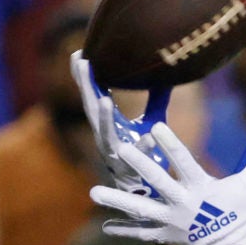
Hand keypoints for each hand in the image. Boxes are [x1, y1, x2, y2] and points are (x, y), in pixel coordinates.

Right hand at [71, 51, 161, 190]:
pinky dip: (143, 147)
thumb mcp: (151, 122)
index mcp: (110, 123)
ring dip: (104, 119)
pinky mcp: (131, 171)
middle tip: (84, 63)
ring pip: (106, 135)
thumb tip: (165, 74)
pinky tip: (150, 138)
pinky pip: (136, 158)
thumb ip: (155, 100)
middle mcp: (108, 137)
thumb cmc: (145, 154)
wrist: (148, 192)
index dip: (86, 76)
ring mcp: (117, 155)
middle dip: (87, 87)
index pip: (94, 94)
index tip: (80, 52)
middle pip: (93, 109)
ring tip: (104, 100)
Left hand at [90, 118, 245, 244]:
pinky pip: (144, 235)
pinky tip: (106, 226)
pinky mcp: (170, 237)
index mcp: (203, 186)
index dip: (170, 143)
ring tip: (93, 191)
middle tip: (120, 149)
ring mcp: (174, 222)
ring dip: (117, 200)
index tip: (155, 127)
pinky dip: (126, 231)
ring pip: (141, 209)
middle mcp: (185, 203)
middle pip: (157, 181)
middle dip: (139, 164)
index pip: (184, 160)